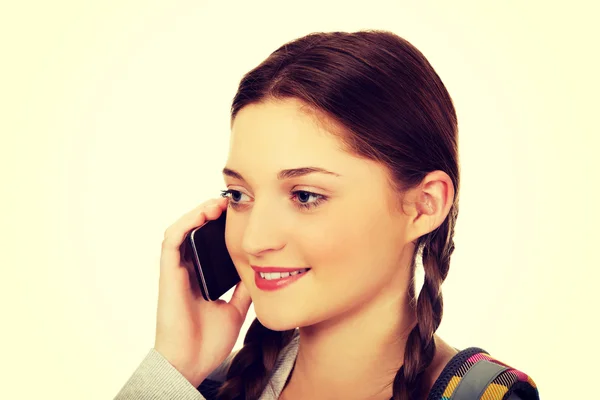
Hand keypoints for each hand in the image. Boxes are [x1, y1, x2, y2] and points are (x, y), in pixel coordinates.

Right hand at [154, 197, 251, 386]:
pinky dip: (185, 223)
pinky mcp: (168, 273)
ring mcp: (176, 271)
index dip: (220, 225)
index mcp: (200, 277)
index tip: (240, 213)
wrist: (192, 363)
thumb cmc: (208, 340)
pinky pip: (172, 241)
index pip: (207, 243)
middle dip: (211, 213)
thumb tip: (261, 272)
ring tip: (219, 204)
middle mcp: (186, 270)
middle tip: (232, 202)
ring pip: (182, 230)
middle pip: (194, 232)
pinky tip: (203, 214)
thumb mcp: (236, 308)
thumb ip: (243, 289)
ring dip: (198, 213)